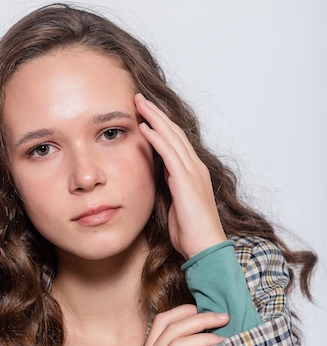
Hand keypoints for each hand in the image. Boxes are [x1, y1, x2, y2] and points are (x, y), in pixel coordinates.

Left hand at [135, 93, 226, 259]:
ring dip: (154, 118)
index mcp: (193, 174)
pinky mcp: (186, 181)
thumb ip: (170, 189)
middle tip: (139, 97)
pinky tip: (144, 127)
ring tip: (139, 103)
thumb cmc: (191, 233)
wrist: (205, 248)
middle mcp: (195, 168)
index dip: (161, 125)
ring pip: (172, 137)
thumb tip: (160, 178)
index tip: (145, 113)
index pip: (176, 142)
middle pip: (175, 132)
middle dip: (156, 113)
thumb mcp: (176, 206)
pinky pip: (169, 154)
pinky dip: (156, 138)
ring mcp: (192, 173)